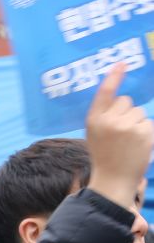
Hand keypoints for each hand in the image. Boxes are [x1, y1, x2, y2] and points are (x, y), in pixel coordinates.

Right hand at [86, 64, 153, 208]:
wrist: (114, 179)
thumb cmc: (104, 155)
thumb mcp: (95, 134)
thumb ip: (104, 116)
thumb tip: (122, 100)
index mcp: (94, 120)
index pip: (104, 93)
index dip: (114, 77)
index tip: (122, 63)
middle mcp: (109, 120)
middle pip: (126, 102)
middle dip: (127, 112)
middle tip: (121, 132)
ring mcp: (127, 126)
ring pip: (140, 112)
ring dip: (138, 123)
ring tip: (129, 141)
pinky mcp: (143, 133)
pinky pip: (149, 123)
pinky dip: (146, 133)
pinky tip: (138, 145)